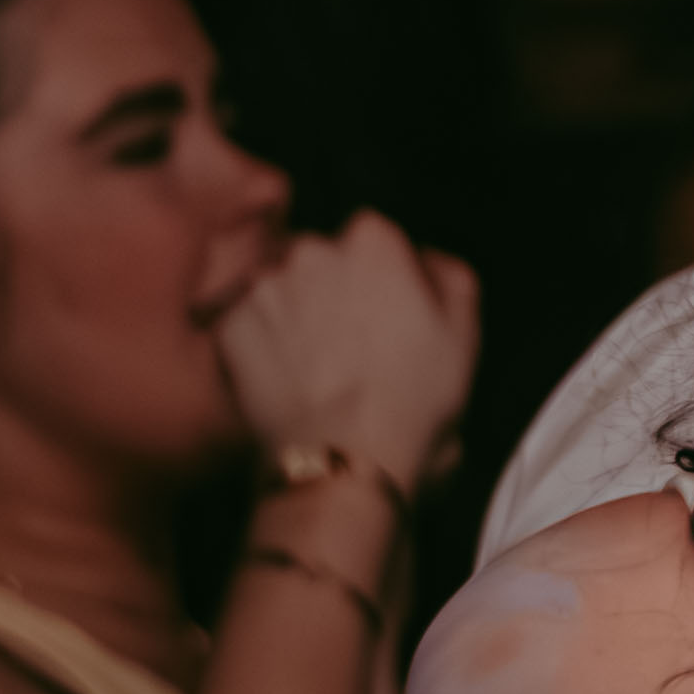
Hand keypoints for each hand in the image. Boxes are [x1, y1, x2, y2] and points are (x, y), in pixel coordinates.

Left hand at [213, 213, 482, 495]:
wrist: (344, 458)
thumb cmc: (411, 400)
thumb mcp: (464, 333)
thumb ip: (449, 276)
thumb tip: (427, 261)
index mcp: (373, 241)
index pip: (374, 235)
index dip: (383, 273)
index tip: (387, 307)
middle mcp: (311, 248)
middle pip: (320, 254)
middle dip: (331, 286)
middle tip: (351, 340)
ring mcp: (262, 286)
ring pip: (279, 285)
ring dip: (292, 310)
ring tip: (315, 362)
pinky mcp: (228, 324)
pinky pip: (244, 321)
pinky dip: (259, 340)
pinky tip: (286, 374)